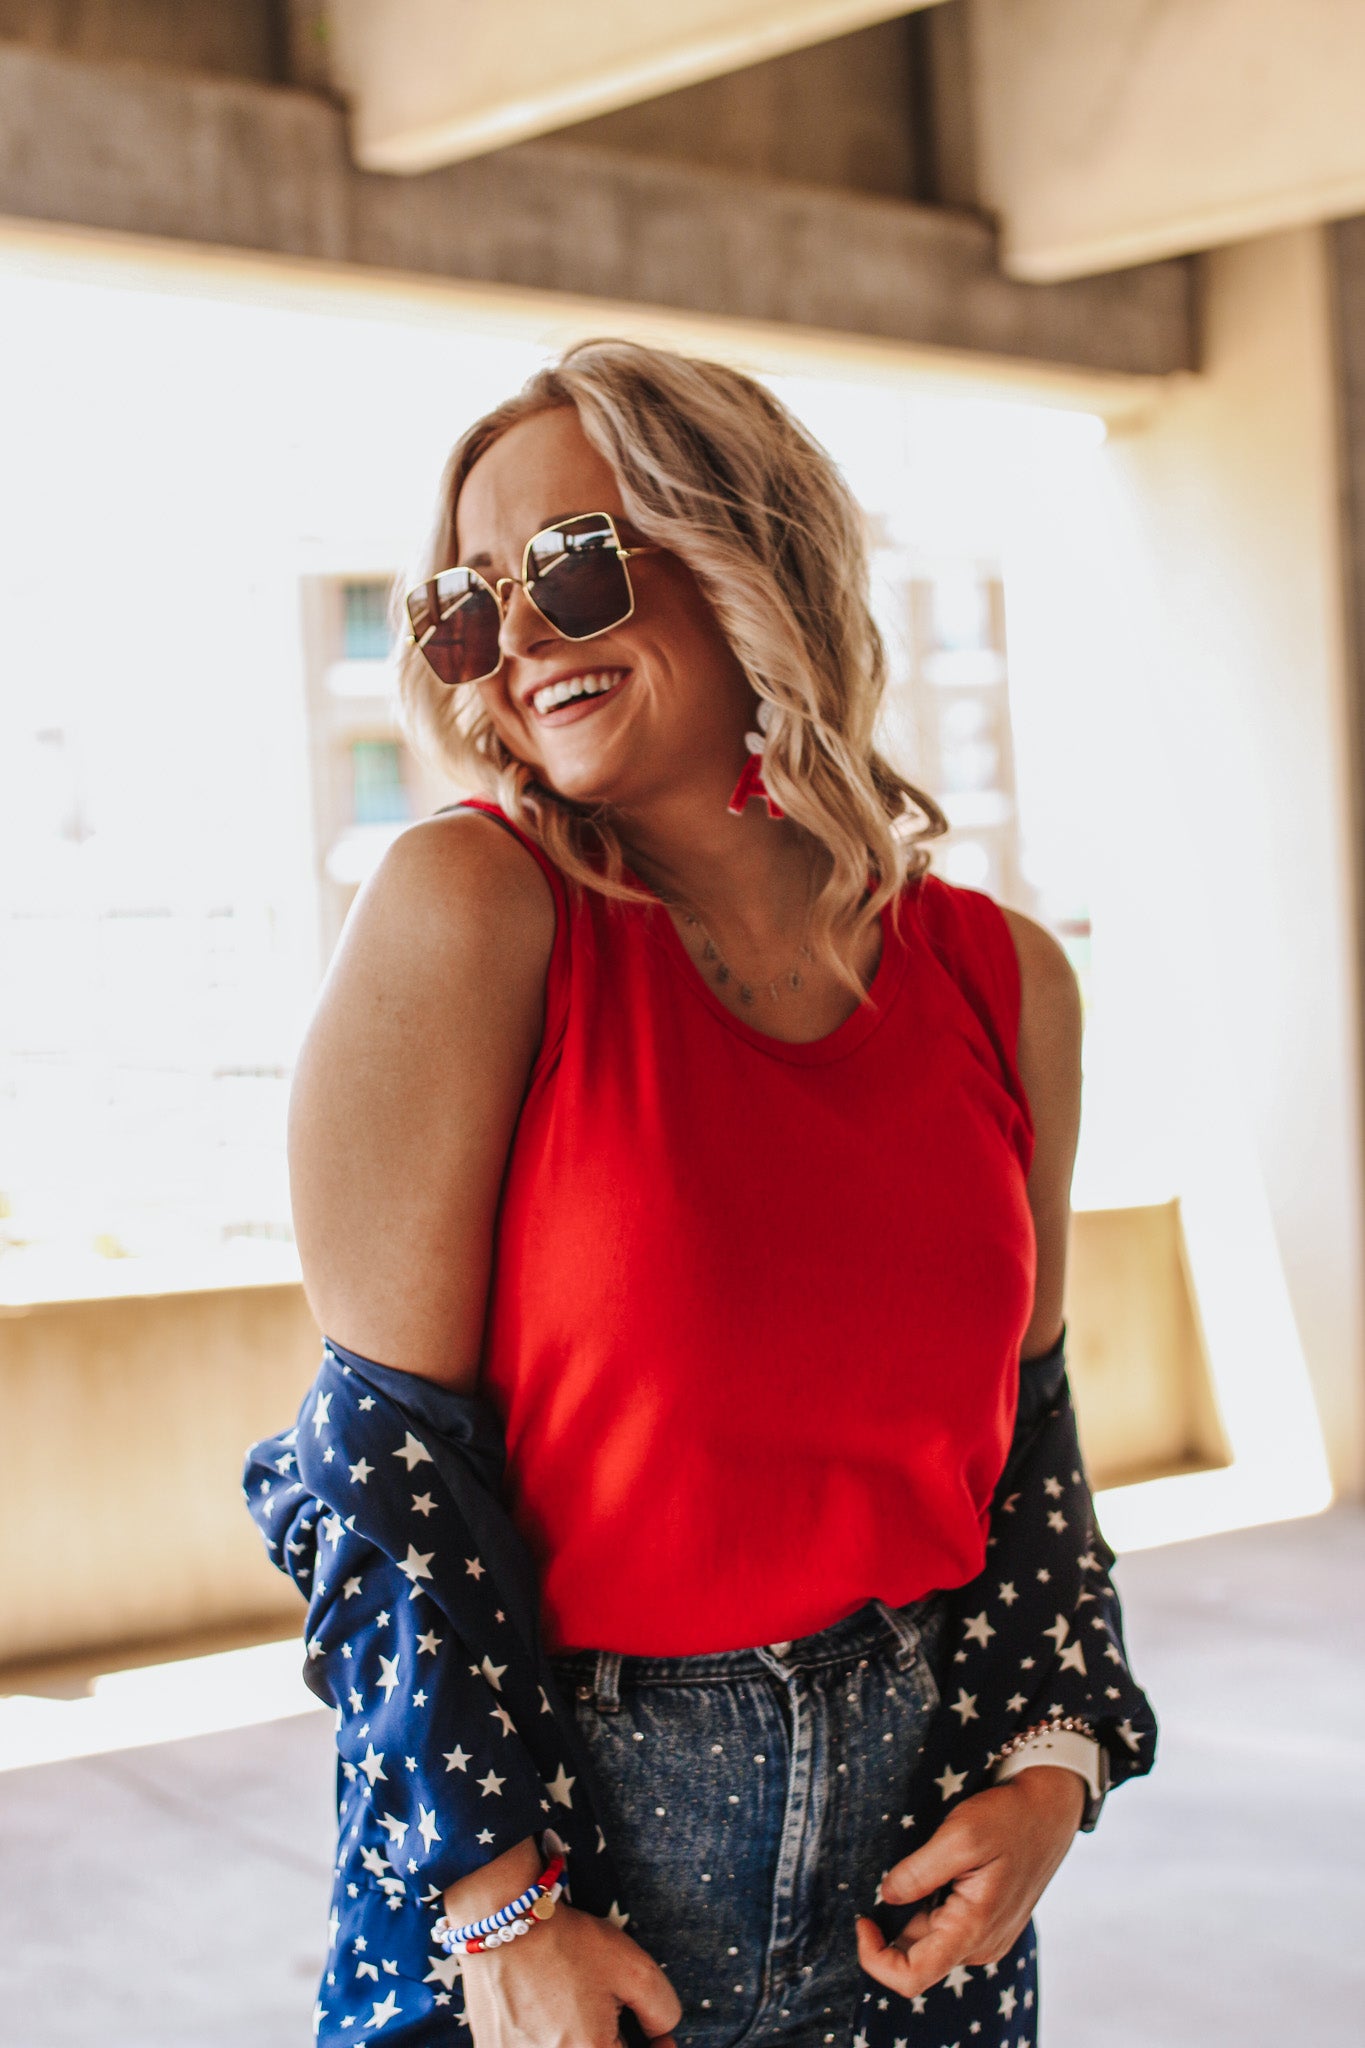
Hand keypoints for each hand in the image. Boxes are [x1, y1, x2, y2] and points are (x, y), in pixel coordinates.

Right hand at [460, 1899, 681, 2047]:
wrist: (503, 1922)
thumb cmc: (568, 1944)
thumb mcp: (635, 1968)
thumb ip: (662, 2009)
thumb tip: (660, 2034)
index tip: (658, 2039)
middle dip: (609, 2040)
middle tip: (608, 2012)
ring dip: (576, 2037)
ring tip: (570, 2004)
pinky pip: (531, 2047)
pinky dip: (542, 2036)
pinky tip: (540, 2008)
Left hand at [855, 1767, 1085, 1999]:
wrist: (1049, 1810)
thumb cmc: (1008, 1818)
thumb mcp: (960, 1835)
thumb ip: (919, 1872)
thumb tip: (886, 1898)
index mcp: (972, 1930)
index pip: (911, 1976)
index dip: (875, 1958)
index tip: (862, 1918)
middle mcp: (980, 1945)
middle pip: (916, 1957)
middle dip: (891, 1926)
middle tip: (887, 1876)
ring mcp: (986, 1938)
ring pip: (929, 1941)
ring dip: (911, 1913)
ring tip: (916, 1867)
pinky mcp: (988, 1925)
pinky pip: (946, 1928)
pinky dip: (928, 1907)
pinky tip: (934, 1872)